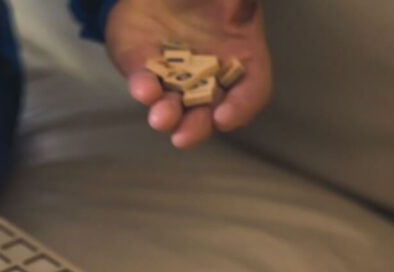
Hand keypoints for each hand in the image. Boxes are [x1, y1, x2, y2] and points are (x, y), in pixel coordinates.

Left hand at [105, 0, 271, 148]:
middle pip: (209, 111)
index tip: (224, 117)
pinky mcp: (141, 67)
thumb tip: (241, 10)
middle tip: (184, 135)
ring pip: (174, 106)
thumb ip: (240, 6)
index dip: (242, 107)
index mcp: (240, 53)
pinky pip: (142, 82)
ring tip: (161, 118)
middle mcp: (208, 73)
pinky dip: (143, 88)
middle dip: (197, 126)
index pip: (251, 89)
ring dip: (168, 116)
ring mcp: (173, 74)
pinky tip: (143, 88)